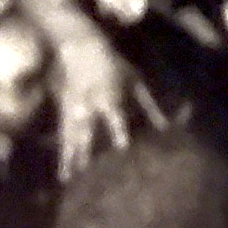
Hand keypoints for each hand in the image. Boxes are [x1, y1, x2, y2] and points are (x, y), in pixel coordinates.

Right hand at [54, 42, 164, 177]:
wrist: (80, 49)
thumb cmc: (113, 65)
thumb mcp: (135, 80)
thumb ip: (150, 105)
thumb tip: (165, 127)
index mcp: (109, 96)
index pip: (115, 116)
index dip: (118, 130)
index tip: (123, 148)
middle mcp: (90, 105)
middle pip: (88, 129)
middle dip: (87, 150)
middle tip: (88, 172)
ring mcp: (73, 110)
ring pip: (71, 137)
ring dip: (71, 158)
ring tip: (70, 179)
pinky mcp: (62, 114)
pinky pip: (62, 137)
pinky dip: (62, 156)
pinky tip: (63, 174)